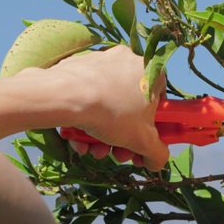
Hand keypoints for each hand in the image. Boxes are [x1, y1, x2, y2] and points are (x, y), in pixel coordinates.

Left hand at [47, 45, 168, 169]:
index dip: (152, 129)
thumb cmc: (113, 113)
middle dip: (124, 137)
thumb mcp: (143, 141)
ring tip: (94, 151)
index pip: (158, 103)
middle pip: (131, 108)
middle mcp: (127, 61)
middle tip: (117, 154)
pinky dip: (85, 119)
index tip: (141, 145)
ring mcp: (100, 62)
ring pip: (107, 104)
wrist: (65, 97)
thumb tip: (157, 162)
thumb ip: (158, 154)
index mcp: (151, 72)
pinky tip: (79, 140)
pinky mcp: (76, 67)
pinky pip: (87, 96)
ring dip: (103, 134)